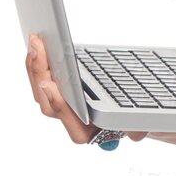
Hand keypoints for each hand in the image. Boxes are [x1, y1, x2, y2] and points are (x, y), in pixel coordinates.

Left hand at [25, 34, 148, 145]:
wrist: (130, 116)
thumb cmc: (134, 119)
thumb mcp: (140, 122)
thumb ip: (137, 127)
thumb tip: (136, 134)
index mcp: (84, 132)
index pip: (65, 117)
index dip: (55, 101)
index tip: (47, 83)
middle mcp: (69, 121)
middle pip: (46, 100)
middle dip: (39, 73)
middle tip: (37, 47)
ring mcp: (63, 106)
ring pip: (41, 90)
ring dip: (35, 65)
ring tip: (34, 41)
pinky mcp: (61, 92)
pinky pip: (43, 81)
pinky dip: (38, 63)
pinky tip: (38, 46)